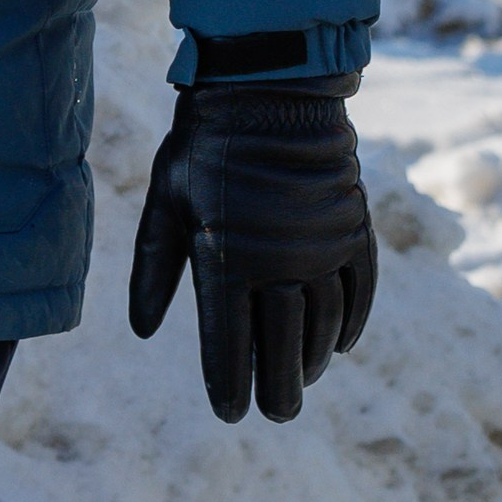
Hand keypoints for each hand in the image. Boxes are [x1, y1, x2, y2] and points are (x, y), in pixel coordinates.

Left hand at [127, 81, 376, 423]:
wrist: (270, 88)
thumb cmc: (205, 145)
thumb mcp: (168, 201)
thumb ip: (155, 268)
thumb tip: (141, 330)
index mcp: (227, 261)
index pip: (230, 345)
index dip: (229, 384)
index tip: (230, 413)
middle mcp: (280, 265)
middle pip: (282, 348)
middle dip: (279, 388)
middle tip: (276, 412)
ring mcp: (321, 250)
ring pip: (322, 326)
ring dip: (312, 360)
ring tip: (301, 380)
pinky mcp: (352, 231)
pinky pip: (359, 292)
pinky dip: (350, 323)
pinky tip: (341, 345)